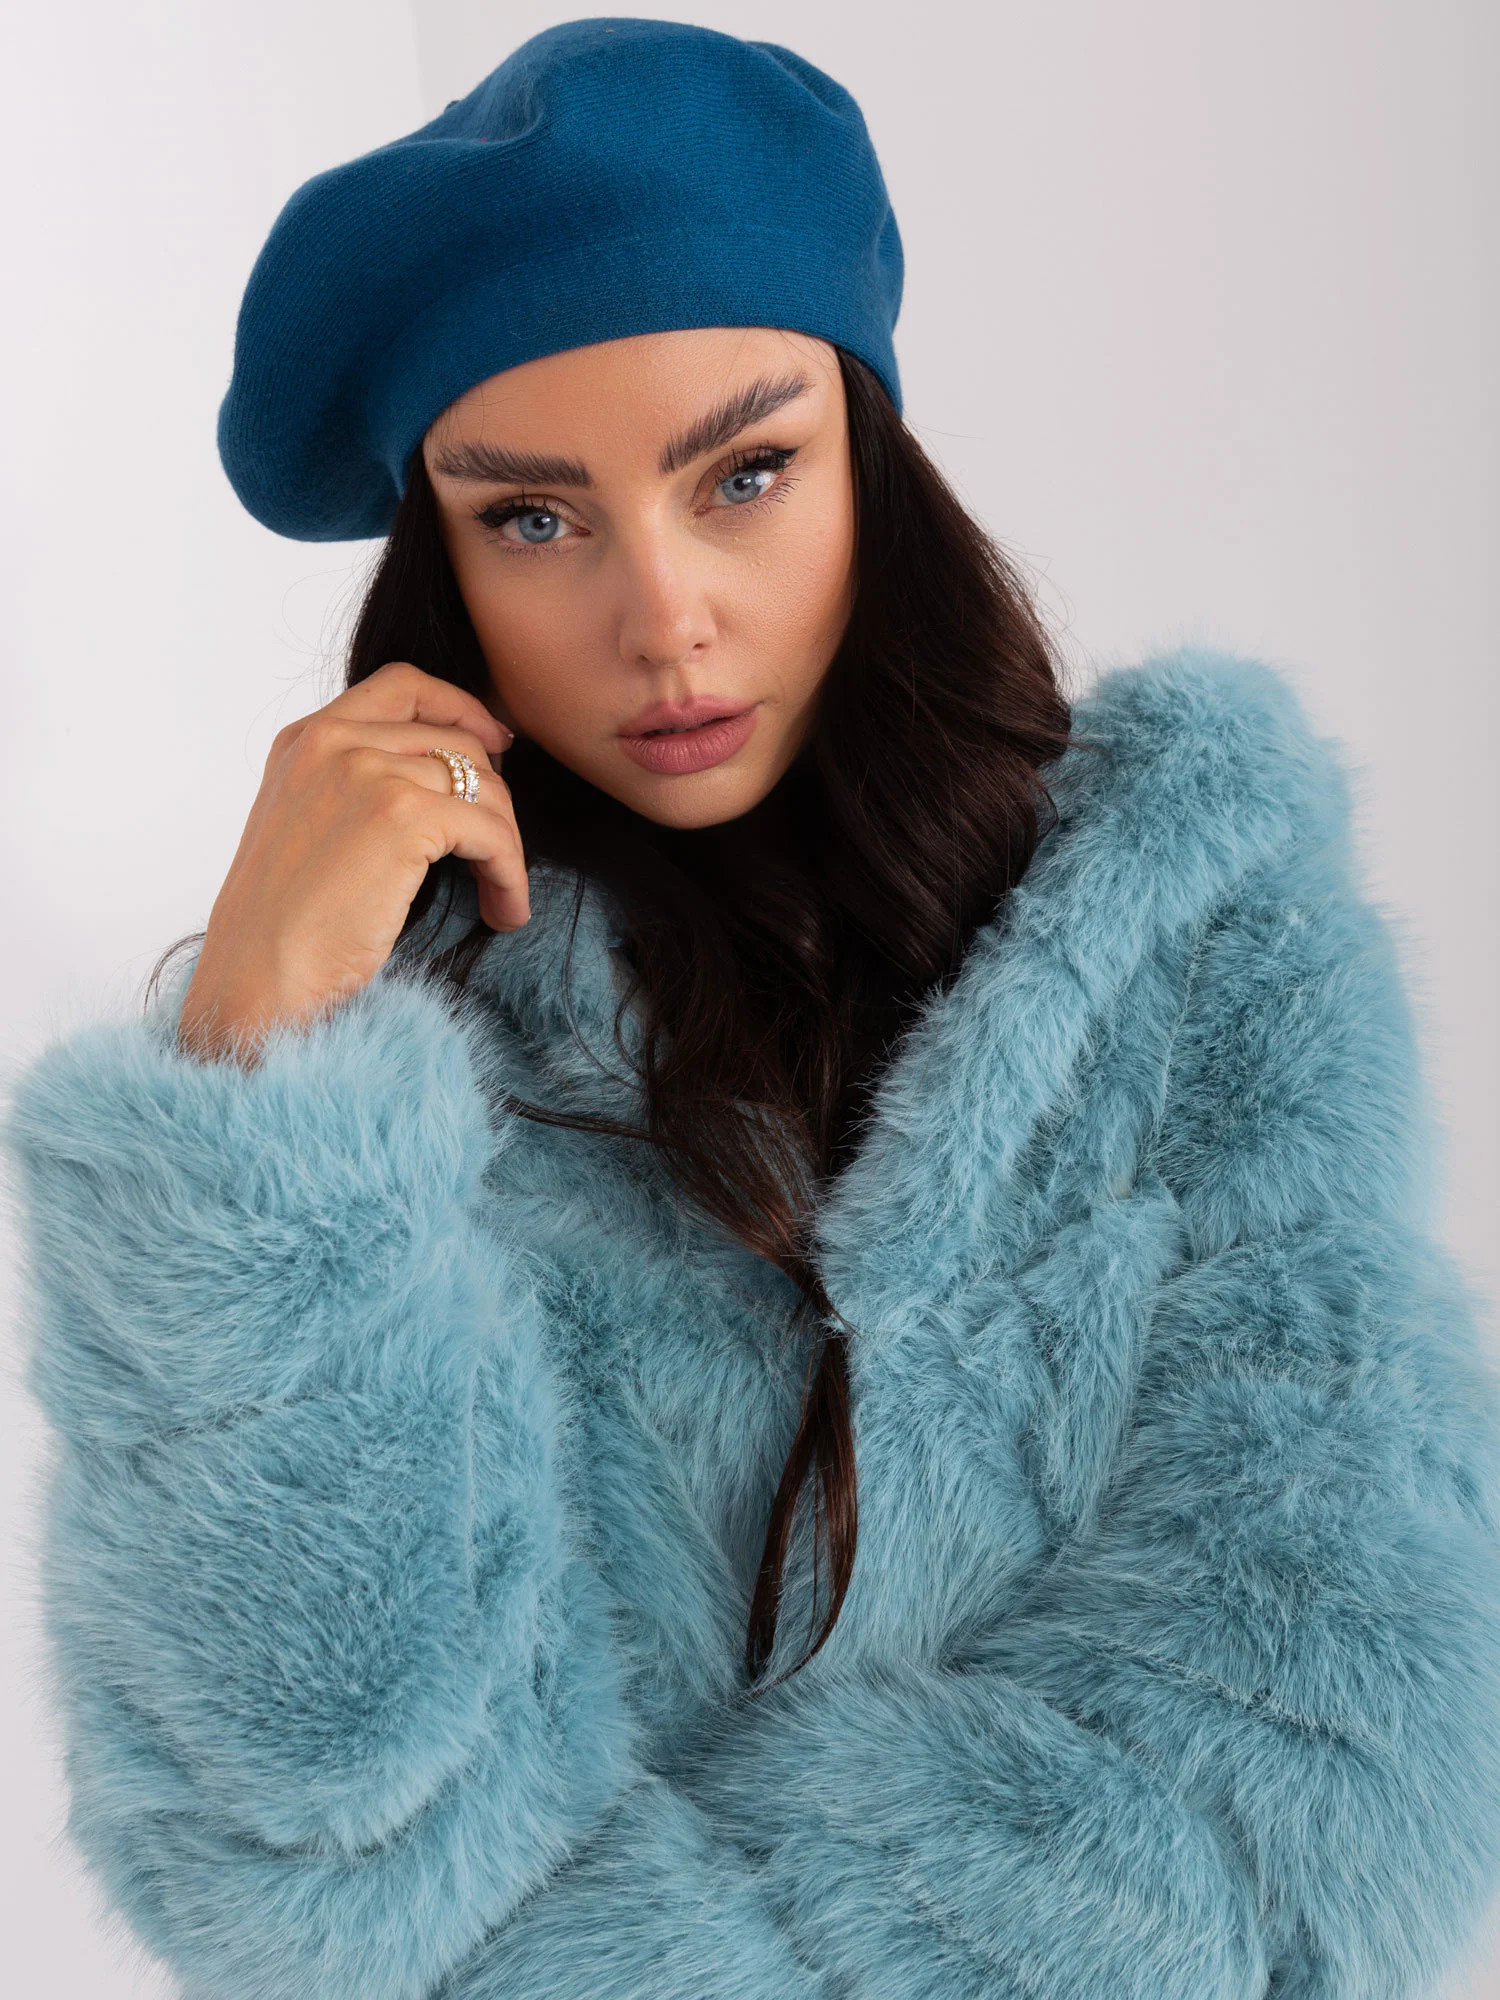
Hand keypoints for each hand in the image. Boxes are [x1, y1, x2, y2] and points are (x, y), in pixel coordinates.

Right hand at [176, 662, 525, 1064]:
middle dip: (495, 800)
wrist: (257, 980)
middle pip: (457, 741)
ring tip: (502, 898)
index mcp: (305, 740)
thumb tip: (441, 780)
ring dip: (507, 847)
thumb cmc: (281, 929)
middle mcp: (333, 742)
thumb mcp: (305, 828)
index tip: (498, 744)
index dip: (462, 707)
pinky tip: (504, 911)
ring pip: (485, 789)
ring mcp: (366, 773)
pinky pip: (493, 833)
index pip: (402, 686)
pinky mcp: (402, 816)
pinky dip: (511, 874)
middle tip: (499, 856)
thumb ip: (353, 787)